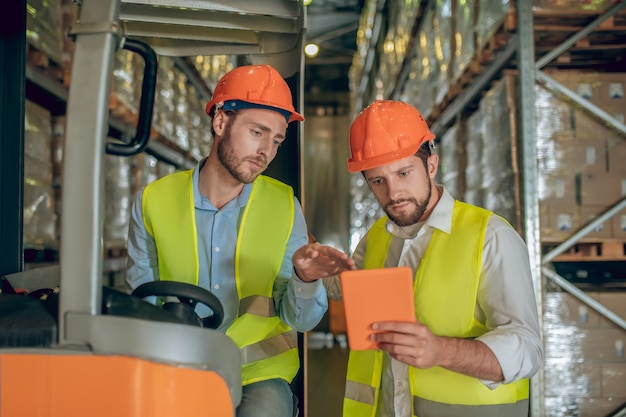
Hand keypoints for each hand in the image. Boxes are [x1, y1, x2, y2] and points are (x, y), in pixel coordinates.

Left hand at [293, 243, 355, 281]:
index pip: (329, 250)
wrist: (301, 268)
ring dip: (347, 265)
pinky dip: (345, 271)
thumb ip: (306, 253)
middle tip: (351, 262)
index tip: (342, 256)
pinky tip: (351, 272)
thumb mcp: (299, 256)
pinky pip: (339, 269)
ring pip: (340, 262)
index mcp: (320, 249)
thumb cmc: (300, 258)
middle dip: (344, 259)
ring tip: (354, 268)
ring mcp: (330, 262)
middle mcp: (327, 255)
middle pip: (337, 256)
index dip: (336, 253)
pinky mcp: (332, 269)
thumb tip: (314, 252)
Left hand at [371, 321, 503, 380]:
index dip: (385, 326)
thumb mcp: (420, 326)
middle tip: (373, 336)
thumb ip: (409, 321)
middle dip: (382, 337)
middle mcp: (420, 341)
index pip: (399, 326)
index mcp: (420, 329)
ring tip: (378, 344)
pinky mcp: (418, 363)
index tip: (374, 326)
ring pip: (396, 349)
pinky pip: (400, 358)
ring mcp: (419, 353)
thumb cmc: (426, 337)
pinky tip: (388, 351)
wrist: (440, 352)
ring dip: (385, 347)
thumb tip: (391, 314)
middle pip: (395, 339)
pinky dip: (392, 354)